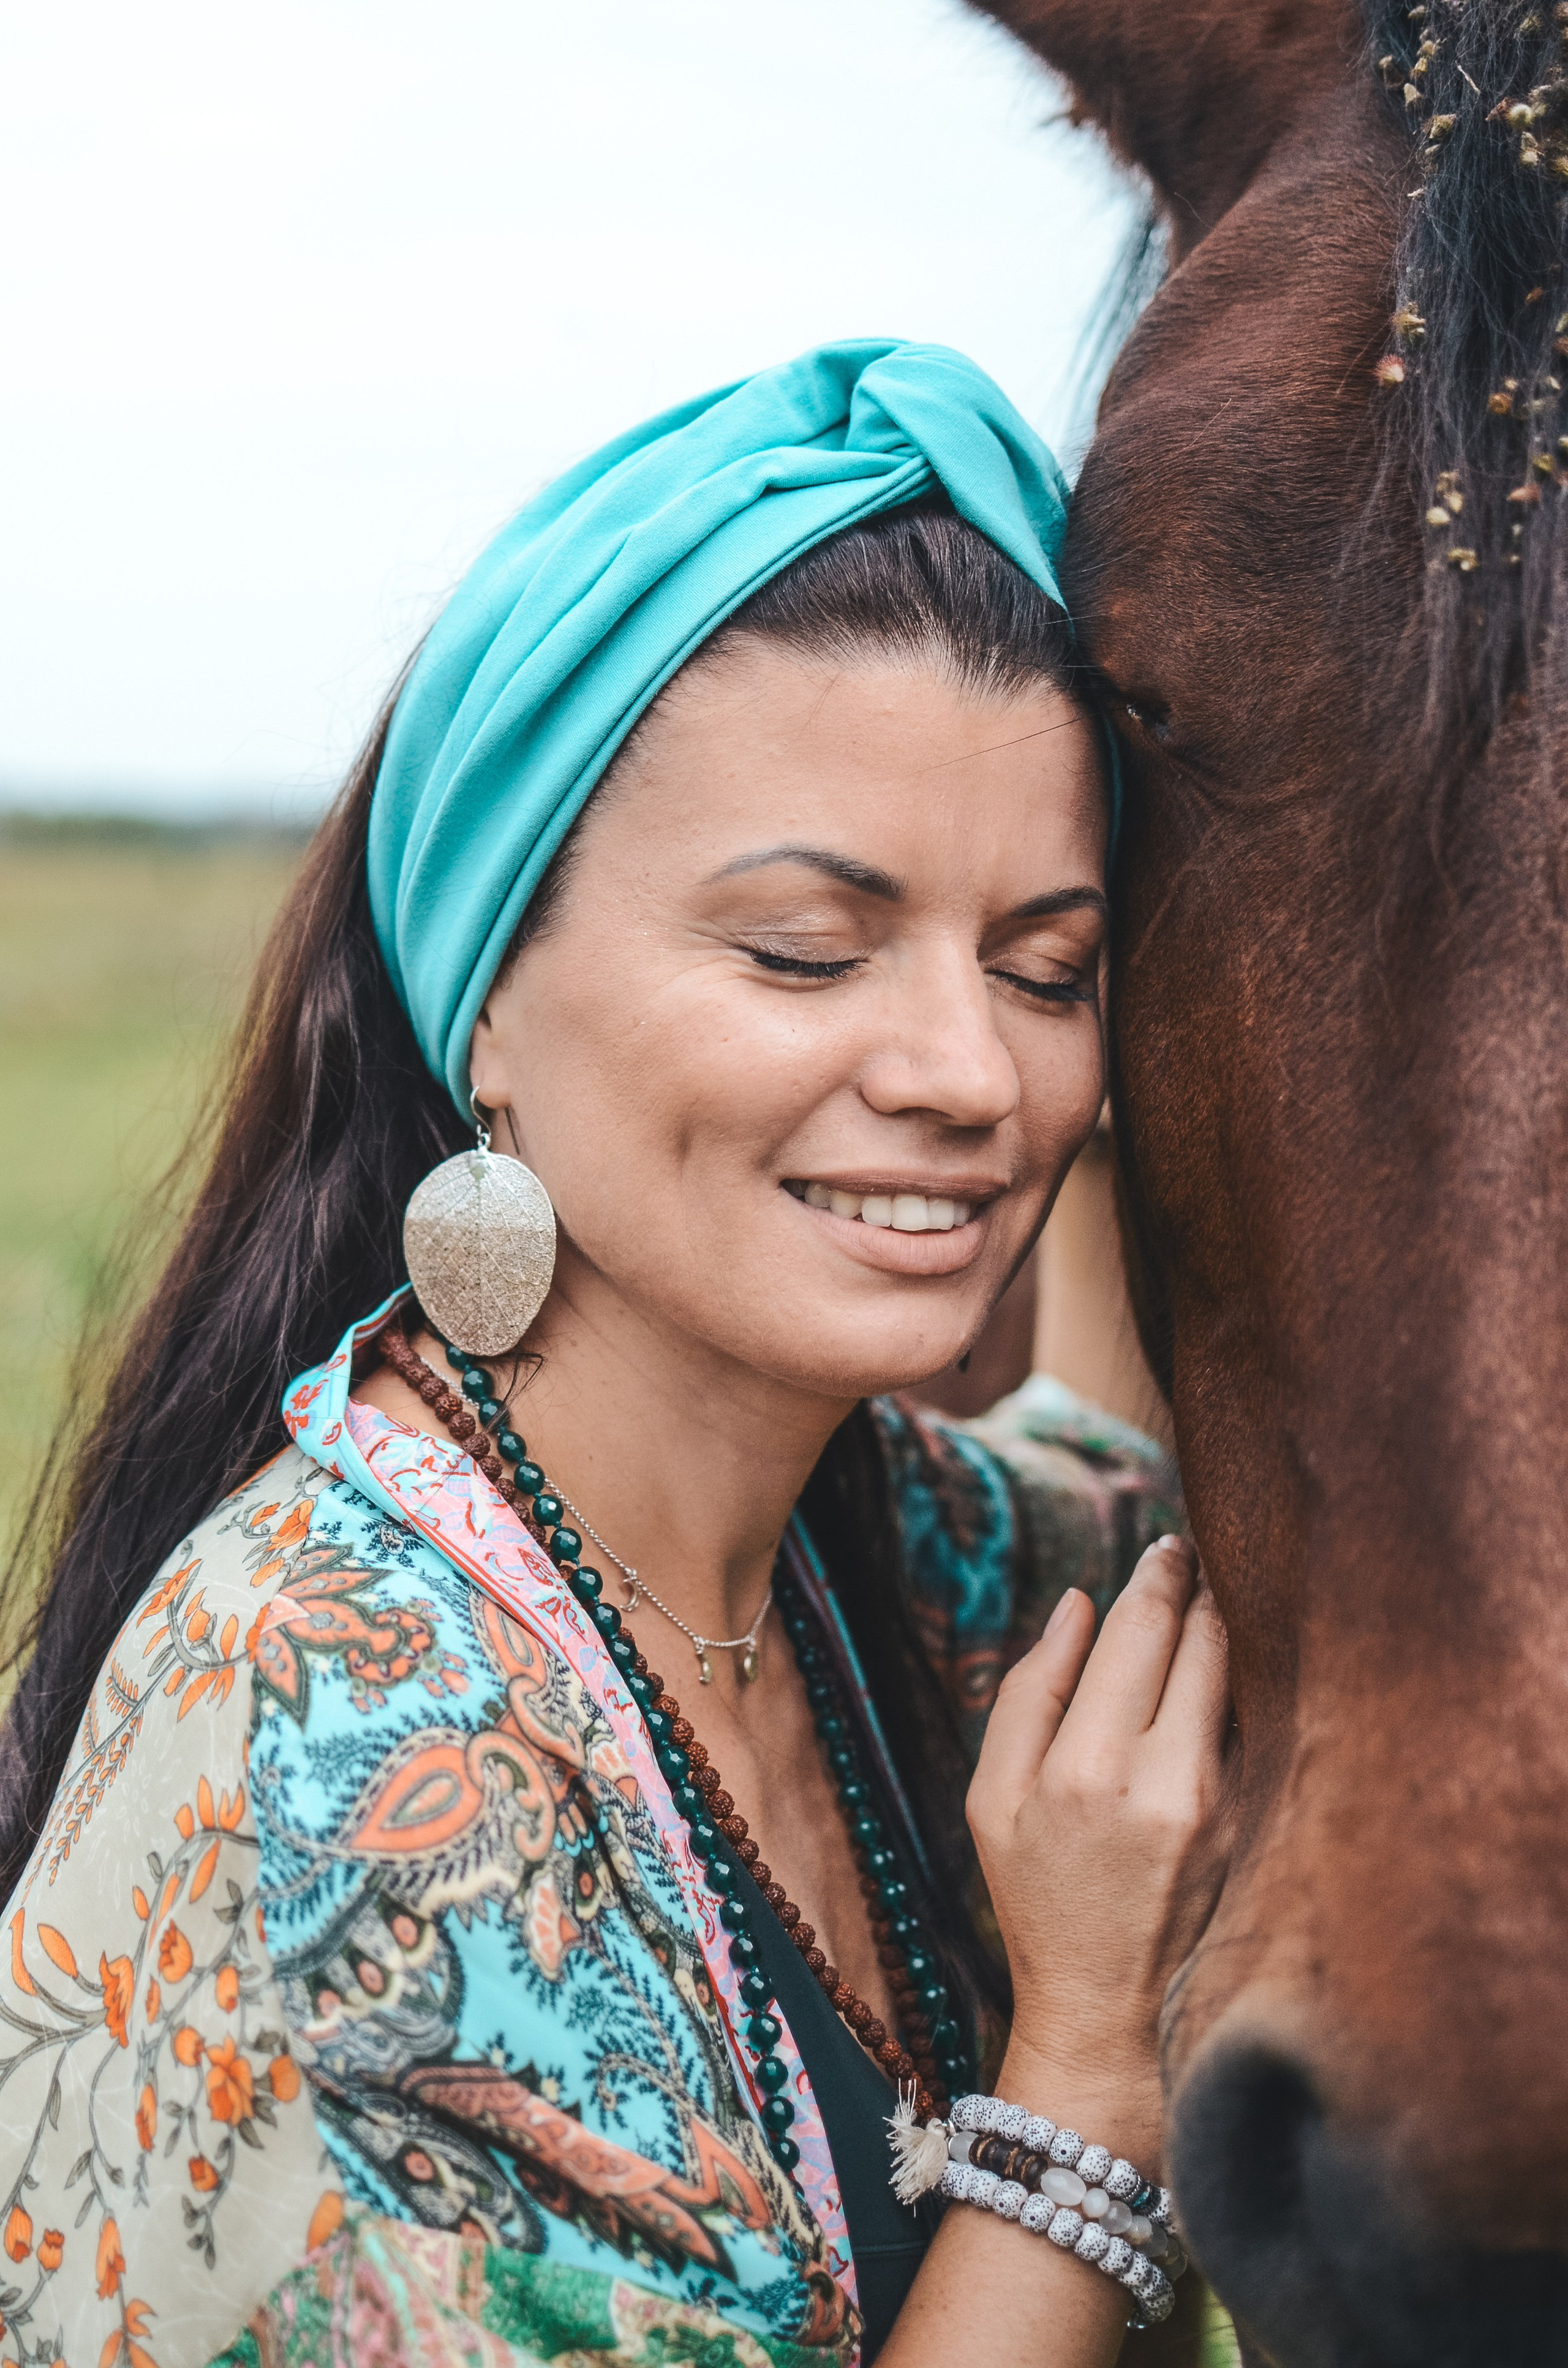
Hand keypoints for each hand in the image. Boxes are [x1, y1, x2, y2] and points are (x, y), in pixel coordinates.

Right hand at [965, 1537, 1230, 2170]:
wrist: (1107, 2013)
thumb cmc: (1037, 1899)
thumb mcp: (995, 1799)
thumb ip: (1031, 1691)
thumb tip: (1078, 1603)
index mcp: (1088, 1767)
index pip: (1143, 1630)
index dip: (1159, 1575)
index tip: (1168, 1543)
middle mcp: (1165, 1780)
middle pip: (1204, 1642)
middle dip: (1203, 1590)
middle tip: (1199, 1555)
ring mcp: (1222, 1807)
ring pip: (1240, 1680)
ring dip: (1231, 1633)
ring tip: (1219, 1600)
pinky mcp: (1254, 1829)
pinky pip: (1254, 1732)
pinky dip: (1245, 1693)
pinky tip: (1234, 1678)